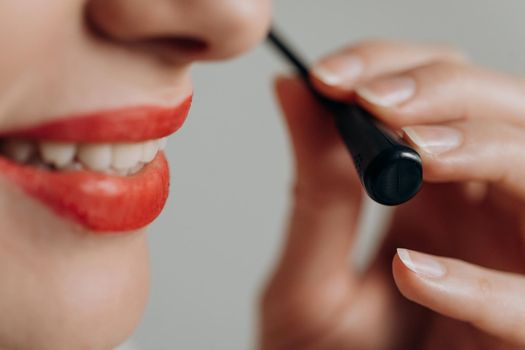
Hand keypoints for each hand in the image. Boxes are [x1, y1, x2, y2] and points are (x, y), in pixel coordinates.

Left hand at [259, 40, 524, 348]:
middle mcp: (474, 213)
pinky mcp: (520, 325)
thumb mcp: (308, 277)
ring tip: (408, 153)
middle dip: (441, 89)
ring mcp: (509, 257)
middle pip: (498, 110)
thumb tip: (293, 88)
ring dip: (481, 148)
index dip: (388, 68)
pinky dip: (486, 289)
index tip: (330, 77)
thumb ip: (312, 189)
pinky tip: (414, 274)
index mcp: (423, 194)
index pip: (429, 96)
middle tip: (372, 99)